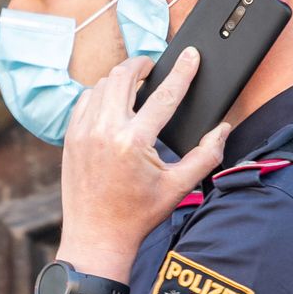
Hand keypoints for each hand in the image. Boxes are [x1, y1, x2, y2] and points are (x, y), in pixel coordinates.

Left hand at [55, 49, 230, 272]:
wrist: (96, 237)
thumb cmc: (138, 215)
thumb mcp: (179, 187)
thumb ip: (206, 155)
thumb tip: (222, 129)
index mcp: (134, 142)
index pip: (164, 95)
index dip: (182, 71)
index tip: (191, 55)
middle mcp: (104, 131)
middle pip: (124, 76)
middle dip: (142, 65)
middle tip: (154, 68)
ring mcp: (83, 132)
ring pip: (101, 85)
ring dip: (120, 79)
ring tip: (136, 85)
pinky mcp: (70, 138)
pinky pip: (84, 101)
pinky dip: (100, 94)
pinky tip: (113, 102)